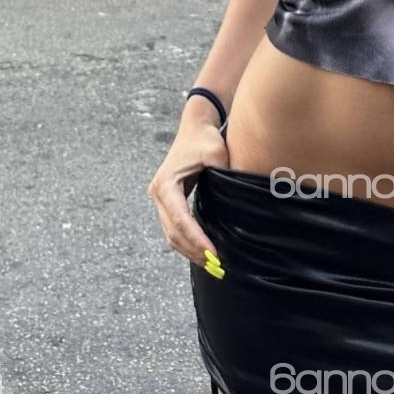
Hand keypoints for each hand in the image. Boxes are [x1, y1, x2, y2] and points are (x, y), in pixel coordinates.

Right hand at [147, 107, 229, 268]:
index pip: (181, 220)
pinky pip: (174, 229)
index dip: (197, 240)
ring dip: (190, 251)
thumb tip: (235, 199)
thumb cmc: (205, 138)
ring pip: (171, 235)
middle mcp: (158, 193)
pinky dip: (187, 243)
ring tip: (213, 265)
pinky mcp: (168, 202)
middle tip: (218, 267)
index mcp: (166, 184)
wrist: (195, 127)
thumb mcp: (215, 151)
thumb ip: (222, 172)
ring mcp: (160, 199)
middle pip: (173, 233)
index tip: (214, 254)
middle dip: (194, 252)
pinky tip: (204, 252)